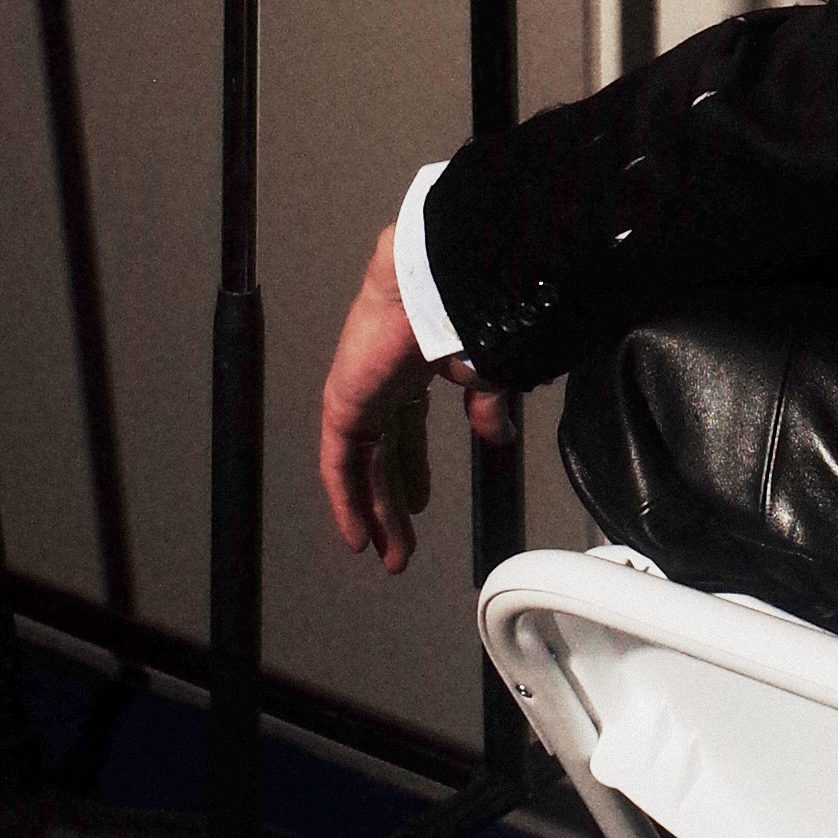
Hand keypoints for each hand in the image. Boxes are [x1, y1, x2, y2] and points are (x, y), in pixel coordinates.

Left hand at [319, 229, 510, 570]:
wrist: (433, 282)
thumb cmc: (465, 311)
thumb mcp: (486, 369)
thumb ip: (486, 406)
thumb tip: (498, 435)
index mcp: (416, 366)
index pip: (409, 426)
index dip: (415, 468)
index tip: (422, 501)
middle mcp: (384, 381)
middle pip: (385, 454)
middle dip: (393, 501)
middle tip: (403, 543)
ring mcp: (361, 392)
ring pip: (364, 466)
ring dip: (376, 512)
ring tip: (390, 554)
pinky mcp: (343, 404)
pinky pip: (339, 464)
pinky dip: (346, 501)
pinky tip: (357, 535)